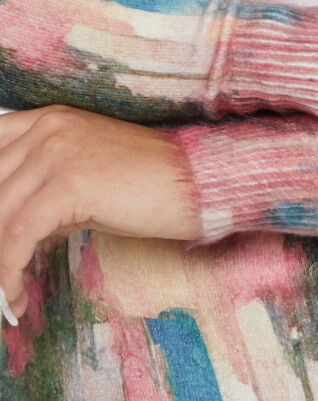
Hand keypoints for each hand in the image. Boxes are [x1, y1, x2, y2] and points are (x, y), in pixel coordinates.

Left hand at [0, 105, 200, 322]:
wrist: (196, 181)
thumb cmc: (149, 183)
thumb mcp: (87, 177)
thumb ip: (45, 191)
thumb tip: (12, 234)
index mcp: (50, 120)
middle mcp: (48, 128)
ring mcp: (57, 152)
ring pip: (0, 215)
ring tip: (5, 296)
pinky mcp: (69, 183)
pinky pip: (18, 236)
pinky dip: (9, 273)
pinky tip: (16, 300)